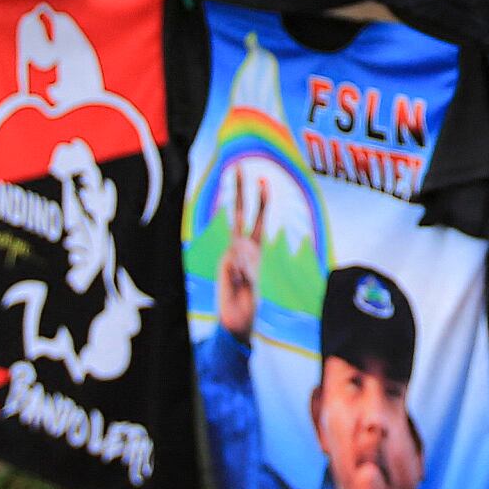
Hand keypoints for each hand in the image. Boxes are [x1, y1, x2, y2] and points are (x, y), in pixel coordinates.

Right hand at [215, 176, 259, 337]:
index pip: (259, 220)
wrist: (236, 322)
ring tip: (244, 285)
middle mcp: (241, 248)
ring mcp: (231, 256)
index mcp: (254, 249)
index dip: (261, 200)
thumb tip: (232, 257)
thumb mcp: (253, 283)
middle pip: (240, 214)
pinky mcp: (225, 266)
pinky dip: (239, 276)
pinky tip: (238, 286)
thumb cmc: (248, 304)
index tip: (263, 180)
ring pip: (239, 247)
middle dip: (240, 190)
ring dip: (244, 268)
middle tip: (237, 166)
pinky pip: (234, 265)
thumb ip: (244, 269)